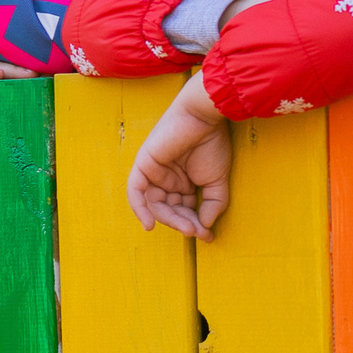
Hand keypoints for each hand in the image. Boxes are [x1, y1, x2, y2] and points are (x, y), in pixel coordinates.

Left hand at [125, 72, 231, 236]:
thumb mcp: (217, 181)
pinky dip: (139, 208)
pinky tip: (149, 224)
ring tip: (187, 228)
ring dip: (169, 219)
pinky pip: (135, 191)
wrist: (204, 117)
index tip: (207, 235)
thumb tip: (205, 227)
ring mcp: (154, 172)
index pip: (184, 210)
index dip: (194, 224)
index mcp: (182, 182)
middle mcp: (166, 179)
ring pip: (155, 205)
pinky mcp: (143, 164)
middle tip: (198, 231)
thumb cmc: (212, 143)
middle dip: (183, 223)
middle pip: (169, 210)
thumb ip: (212, 204)